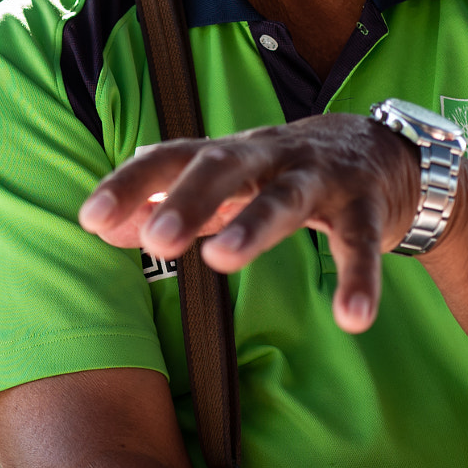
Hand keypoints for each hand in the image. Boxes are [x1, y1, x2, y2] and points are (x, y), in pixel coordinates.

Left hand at [79, 112, 423, 331]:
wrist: (375, 149)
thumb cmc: (279, 172)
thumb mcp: (222, 185)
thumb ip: (164, 204)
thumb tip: (103, 229)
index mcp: (225, 154)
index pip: (168, 159)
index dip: (130, 185)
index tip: (91, 218)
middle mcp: (267, 156)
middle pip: (222, 167)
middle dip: (187, 201)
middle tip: (156, 241)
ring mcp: (318, 177)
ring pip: (284, 197)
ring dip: (252, 226)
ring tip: (221, 261)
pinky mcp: (365, 204)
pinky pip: (360, 242)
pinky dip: (359, 278)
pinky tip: (352, 318)